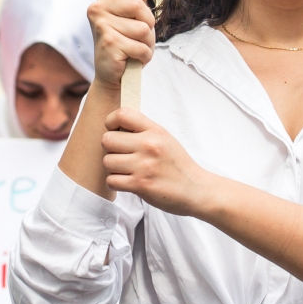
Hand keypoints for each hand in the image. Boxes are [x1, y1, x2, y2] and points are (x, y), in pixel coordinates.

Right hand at [86, 0, 154, 89]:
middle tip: (140, 34)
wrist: (112, 73)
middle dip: (148, 22)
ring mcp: (102, 26)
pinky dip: (143, 56)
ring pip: (143, 29)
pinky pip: (142, 47)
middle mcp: (98, 9)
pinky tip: (131, 58)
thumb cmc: (126, 42)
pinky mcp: (109, 43)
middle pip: (138, 4)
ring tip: (134, 47)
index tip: (146, 0)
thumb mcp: (132, 17)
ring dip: (146, 42)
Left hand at [100, 108, 216, 217]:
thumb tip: (115, 127)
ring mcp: (144, 166)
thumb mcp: (165, 139)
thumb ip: (143, 130)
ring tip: (127, 170)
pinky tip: (128, 182)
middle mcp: (149, 145)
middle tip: (122, 155)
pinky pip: (111, 180)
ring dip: (113, 168)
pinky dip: (116, 183)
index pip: (122, 114)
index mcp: (155, 131)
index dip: (111, 122)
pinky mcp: (140, 185)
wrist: (195, 189)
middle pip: (107, 140)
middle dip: (110, 149)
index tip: (115, 131)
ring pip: (107, 161)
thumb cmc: (177, 164)